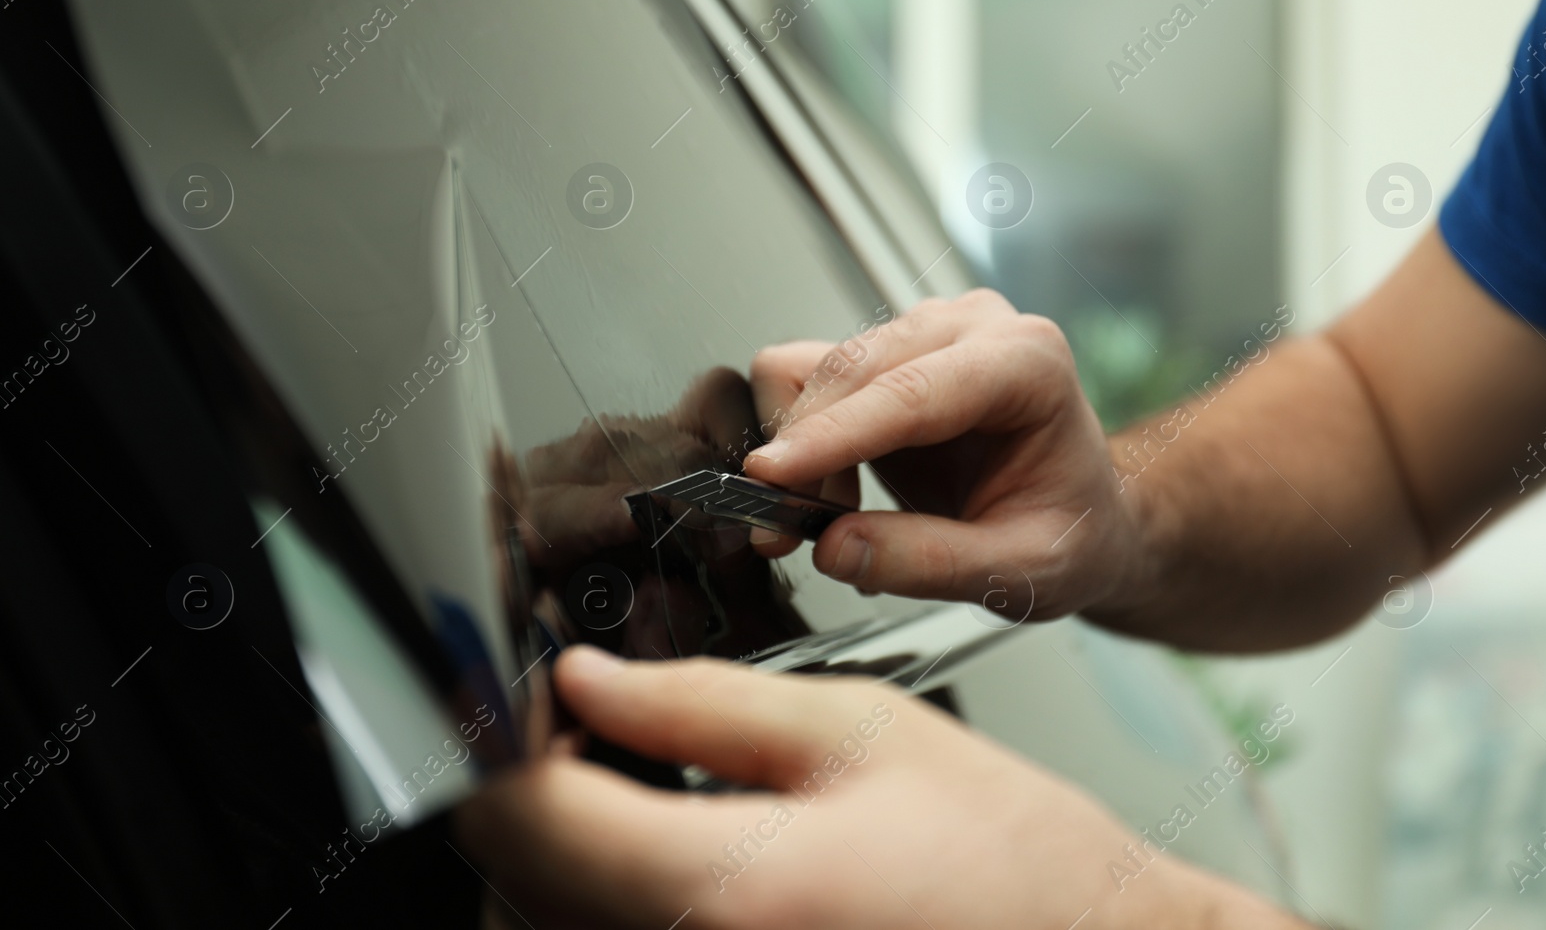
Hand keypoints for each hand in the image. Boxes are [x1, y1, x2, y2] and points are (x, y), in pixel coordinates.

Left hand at [455, 647, 1301, 929]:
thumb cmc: (1009, 859)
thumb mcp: (860, 733)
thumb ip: (703, 707)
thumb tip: (589, 681)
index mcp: (733, 892)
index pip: (524, 823)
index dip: (499, 746)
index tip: (517, 698)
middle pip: (517, 892)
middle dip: (520, 802)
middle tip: (570, 727)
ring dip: (555, 859)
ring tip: (612, 784)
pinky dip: (604, 901)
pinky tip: (657, 853)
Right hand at [745, 289, 1144, 621]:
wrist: (1083, 513)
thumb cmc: (1072, 531)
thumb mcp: (1022, 573)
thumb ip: (931, 563)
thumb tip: (835, 548)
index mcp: (1027, 363)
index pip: (910, 391)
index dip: (832, 434)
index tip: (770, 475)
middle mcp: (971, 328)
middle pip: (848, 369)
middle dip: (804, 453)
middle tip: (786, 532)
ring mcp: (924, 332)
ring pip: (812, 367)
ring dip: (799, 448)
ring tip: (824, 517)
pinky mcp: (885, 353)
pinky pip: (804, 375)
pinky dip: (800, 438)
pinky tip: (833, 487)